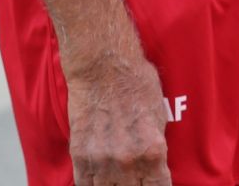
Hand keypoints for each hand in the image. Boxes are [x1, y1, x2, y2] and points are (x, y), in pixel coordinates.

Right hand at [66, 53, 171, 184]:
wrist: (102, 64)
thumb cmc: (135, 83)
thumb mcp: (159, 116)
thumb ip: (155, 147)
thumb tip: (155, 167)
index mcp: (153, 151)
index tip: (151, 185)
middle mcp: (128, 161)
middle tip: (133, 180)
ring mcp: (102, 160)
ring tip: (116, 180)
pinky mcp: (80, 154)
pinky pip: (84, 185)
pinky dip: (92, 185)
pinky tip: (98, 180)